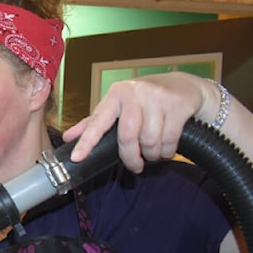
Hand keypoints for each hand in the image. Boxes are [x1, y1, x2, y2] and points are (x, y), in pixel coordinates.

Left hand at [63, 72, 215, 172]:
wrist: (184, 86)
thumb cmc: (145, 100)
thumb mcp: (118, 106)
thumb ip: (94, 122)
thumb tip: (68, 137)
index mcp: (115, 95)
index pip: (97, 121)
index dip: (87, 141)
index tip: (77, 158)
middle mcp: (135, 93)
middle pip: (126, 136)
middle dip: (130, 158)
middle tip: (135, 166)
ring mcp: (157, 98)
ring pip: (149, 140)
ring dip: (151, 155)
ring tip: (152, 154)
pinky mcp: (177, 105)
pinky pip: (169, 140)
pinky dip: (167, 152)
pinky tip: (166, 150)